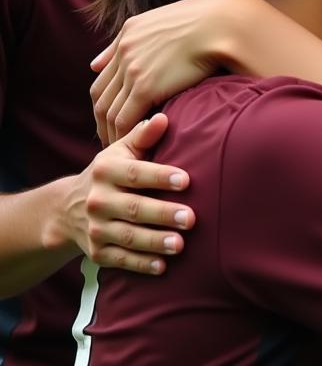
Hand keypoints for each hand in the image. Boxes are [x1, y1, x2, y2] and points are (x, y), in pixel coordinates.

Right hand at [57, 115, 193, 273]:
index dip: (160, 176)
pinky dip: (141, 265)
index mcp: (106, 171)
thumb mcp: (121, 150)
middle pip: (134, 208)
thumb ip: (143, 135)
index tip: (186, 180)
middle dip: (163, 214)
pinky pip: (120, 260)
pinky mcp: (97, 252)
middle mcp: (98, 200)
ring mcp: (96, 229)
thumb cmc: (111, 172)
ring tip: (180, 244)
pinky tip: (162, 266)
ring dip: (155, 242)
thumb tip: (163, 118)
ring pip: (128, 237)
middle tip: (192, 218)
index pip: (135, 173)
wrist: (67, 209)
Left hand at [91, 0, 233, 144]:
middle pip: (101, 96)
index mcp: (128, 34)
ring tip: (122, 147)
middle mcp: (124, 51)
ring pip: (108, 111)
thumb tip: (98, 62)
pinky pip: (125, 119)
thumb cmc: (206, 21)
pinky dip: (124, 135)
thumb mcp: (164, 19)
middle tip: (112, 137)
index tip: (112, 117)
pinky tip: (134, 144)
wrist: (221, 24)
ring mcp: (132, 70)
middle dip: (103, 120)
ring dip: (111, 132)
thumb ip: (134, 37)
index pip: (104, 76)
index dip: (106, 100)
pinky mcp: (146, 87)